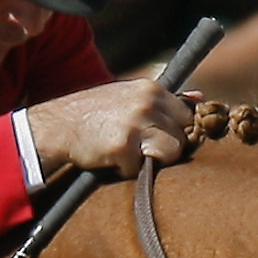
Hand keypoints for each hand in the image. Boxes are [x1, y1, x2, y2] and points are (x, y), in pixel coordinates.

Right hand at [29, 74, 197, 176]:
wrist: (57, 125)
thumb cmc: (96, 113)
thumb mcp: (130, 95)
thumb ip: (165, 99)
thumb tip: (200, 98)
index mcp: (152, 88)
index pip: (187, 116)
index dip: (176, 131)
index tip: (157, 137)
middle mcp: (147, 102)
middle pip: (182, 138)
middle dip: (164, 148)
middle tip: (139, 147)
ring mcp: (136, 123)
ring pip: (169, 154)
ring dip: (149, 160)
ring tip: (127, 152)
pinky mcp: (122, 145)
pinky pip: (139, 168)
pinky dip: (124, 169)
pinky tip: (109, 157)